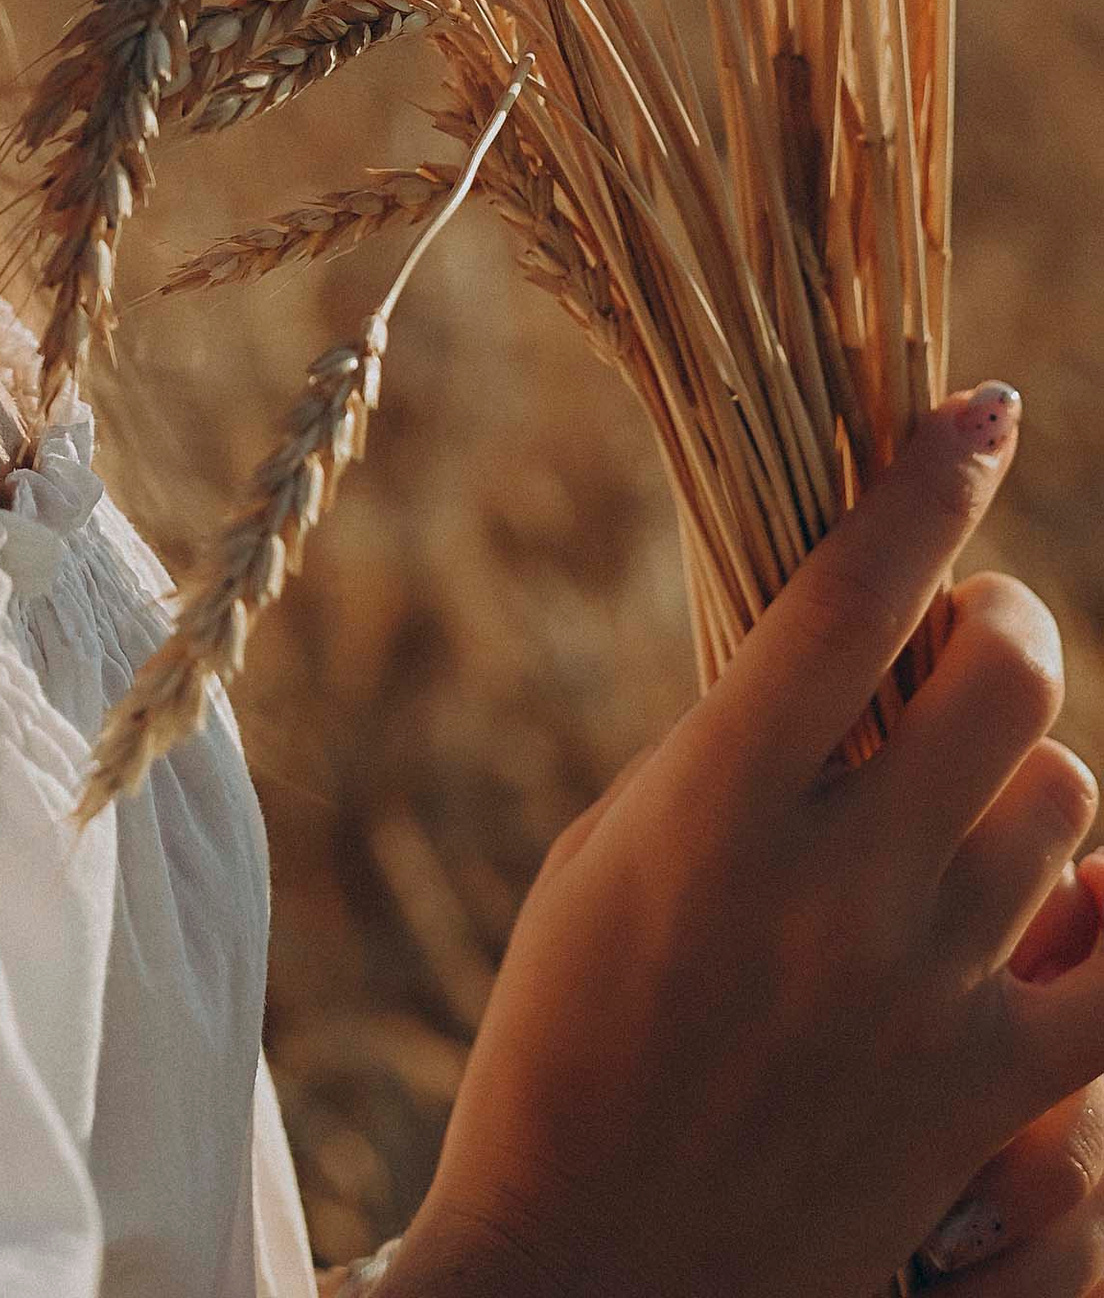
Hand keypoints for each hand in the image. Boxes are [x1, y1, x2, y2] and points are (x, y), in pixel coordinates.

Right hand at [393, 385, 1103, 1297]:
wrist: (596, 1268)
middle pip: (1007, 683)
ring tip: (979, 798)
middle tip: (977, 631)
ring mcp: (925, 993)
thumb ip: (735, 754)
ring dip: (1035, 772)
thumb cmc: (572, 1035)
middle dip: (1006, 622)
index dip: (931, 482)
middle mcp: (836, 885)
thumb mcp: (615, 853)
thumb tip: (853, 653)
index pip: (852, 595)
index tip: (981, 410)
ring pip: (1069, 804)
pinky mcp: (989, 1096)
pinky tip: (1097, 877)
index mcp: (715, 804)